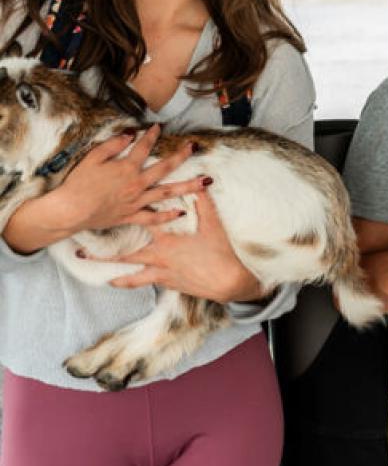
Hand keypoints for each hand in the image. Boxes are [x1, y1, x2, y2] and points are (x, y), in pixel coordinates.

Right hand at [52, 126, 210, 234]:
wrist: (70, 211)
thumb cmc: (78, 183)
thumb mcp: (93, 158)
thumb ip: (113, 145)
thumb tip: (130, 134)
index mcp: (127, 167)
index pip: (144, 147)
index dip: (152, 135)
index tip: (159, 127)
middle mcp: (137, 183)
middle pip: (165, 167)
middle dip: (181, 156)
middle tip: (194, 148)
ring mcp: (136, 201)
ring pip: (167, 192)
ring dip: (189, 186)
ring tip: (206, 182)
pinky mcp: (131, 216)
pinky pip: (153, 217)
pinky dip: (167, 215)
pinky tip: (181, 212)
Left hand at [106, 190, 264, 302]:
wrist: (226, 282)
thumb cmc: (220, 252)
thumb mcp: (213, 225)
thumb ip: (204, 204)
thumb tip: (201, 182)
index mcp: (168, 240)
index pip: (145, 222)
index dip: (130, 212)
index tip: (112, 204)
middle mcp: (159, 257)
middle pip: (126, 253)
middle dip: (103, 253)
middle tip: (82, 251)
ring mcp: (161, 272)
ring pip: (130, 273)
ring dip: (112, 272)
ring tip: (96, 272)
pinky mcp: (166, 283)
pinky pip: (142, 282)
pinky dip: (129, 282)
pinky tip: (120, 282)